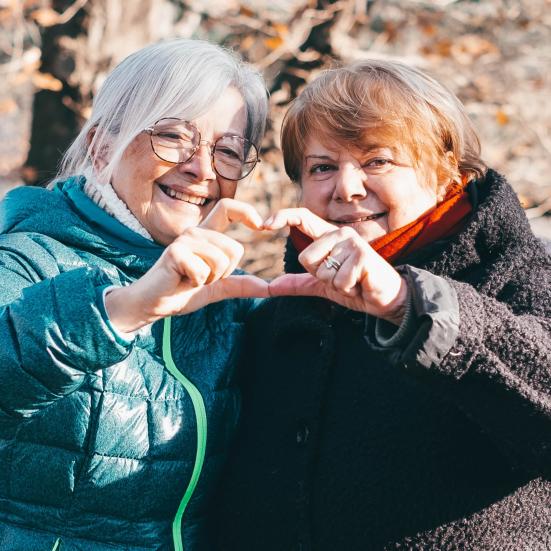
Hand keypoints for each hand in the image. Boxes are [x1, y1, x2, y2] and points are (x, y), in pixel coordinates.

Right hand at [106, 199, 268, 333]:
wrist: (154, 303)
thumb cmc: (183, 291)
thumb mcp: (218, 288)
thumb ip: (243, 285)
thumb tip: (271, 288)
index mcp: (207, 234)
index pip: (228, 208)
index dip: (247, 211)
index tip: (261, 226)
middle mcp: (196, 231)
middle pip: (235, 248)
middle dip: (225, 273)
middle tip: (203, 278)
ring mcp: (185, 240)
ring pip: (222, 260)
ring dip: (211, 279)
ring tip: (191, 279)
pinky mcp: (175, 252)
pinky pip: (204, 272)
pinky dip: (198, 283)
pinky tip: (182, 281)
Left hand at [265, 208, 407, 323]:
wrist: (385, 298)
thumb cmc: (356, 287)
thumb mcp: (323, 286)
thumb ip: (299, 283)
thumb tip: (272, 286)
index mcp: (329, 237)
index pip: (303, 218)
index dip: (283, 217)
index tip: (264, 224)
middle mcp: (340, 234)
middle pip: (306, 258)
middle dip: (320, 276)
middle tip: (341, 277)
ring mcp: (352, 242)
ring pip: (322, 271)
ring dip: (335, 285)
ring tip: (352, 281)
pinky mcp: (362, 256)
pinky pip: (338, 280)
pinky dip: (347, 289)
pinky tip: (360, 284)